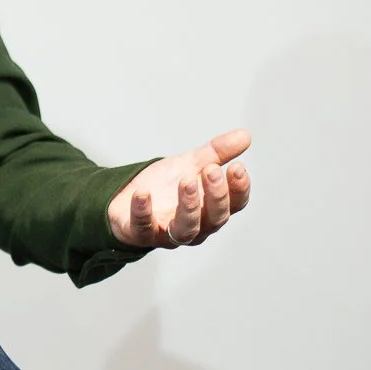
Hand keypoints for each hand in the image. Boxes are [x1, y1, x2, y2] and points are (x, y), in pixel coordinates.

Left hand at [108, 128, 251, 249]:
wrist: (125, 198)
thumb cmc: (163, 186)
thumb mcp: (190, 165)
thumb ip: (216, 153)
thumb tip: (245, 135)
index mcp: (211, 210)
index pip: (234, 205)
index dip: (239, 189)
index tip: (237, 167)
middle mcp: (195, 227)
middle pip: (215, 218)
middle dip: (216, 195)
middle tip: (211, 170)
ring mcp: (168, 234)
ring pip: (186, 229)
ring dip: (189, 206)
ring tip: (186, 181)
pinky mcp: (141, 234)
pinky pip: (144, 227)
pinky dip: (144, 211)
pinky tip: (143, 194)